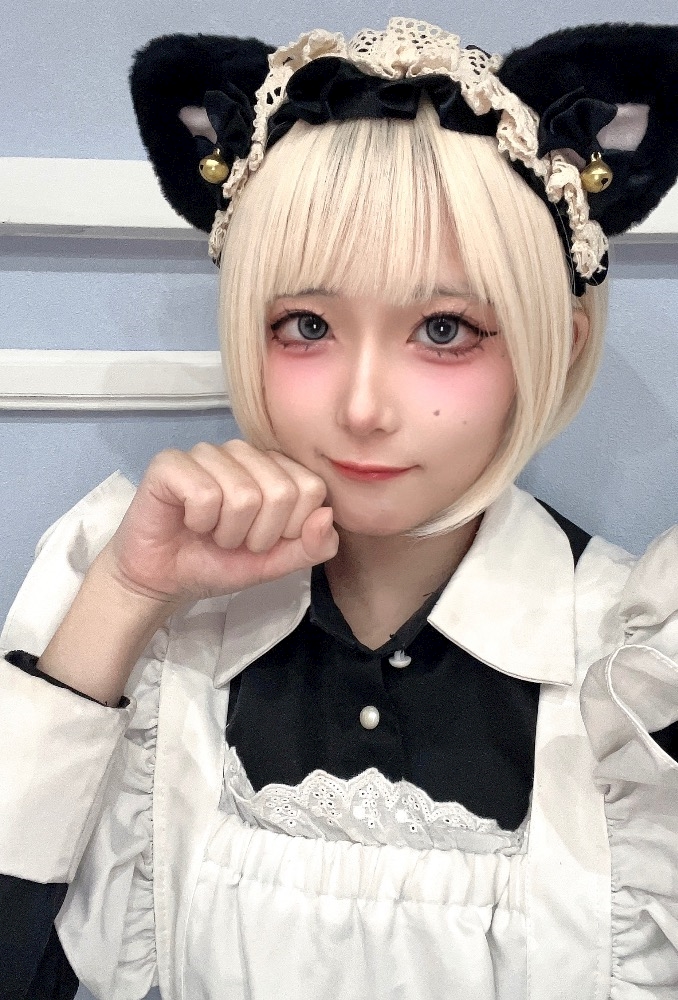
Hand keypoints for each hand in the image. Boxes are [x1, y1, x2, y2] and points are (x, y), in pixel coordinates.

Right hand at [100, 440, 338, 603]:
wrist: (163, 578)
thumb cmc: (217, 562)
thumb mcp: (275, 563)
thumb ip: (311, 546)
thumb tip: (326, 515)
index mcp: (273, 467)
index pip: (311, 488)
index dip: (289, 529)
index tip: (262, 539)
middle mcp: (243, 452)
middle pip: (281, 492)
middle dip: (258, 534)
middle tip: (233, 539)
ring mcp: (206, 453)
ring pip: (244, 495)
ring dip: (227, 532)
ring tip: (210, 532)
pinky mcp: (170, 463)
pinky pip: (204, 493)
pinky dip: (199, 522)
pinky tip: (188, 522)